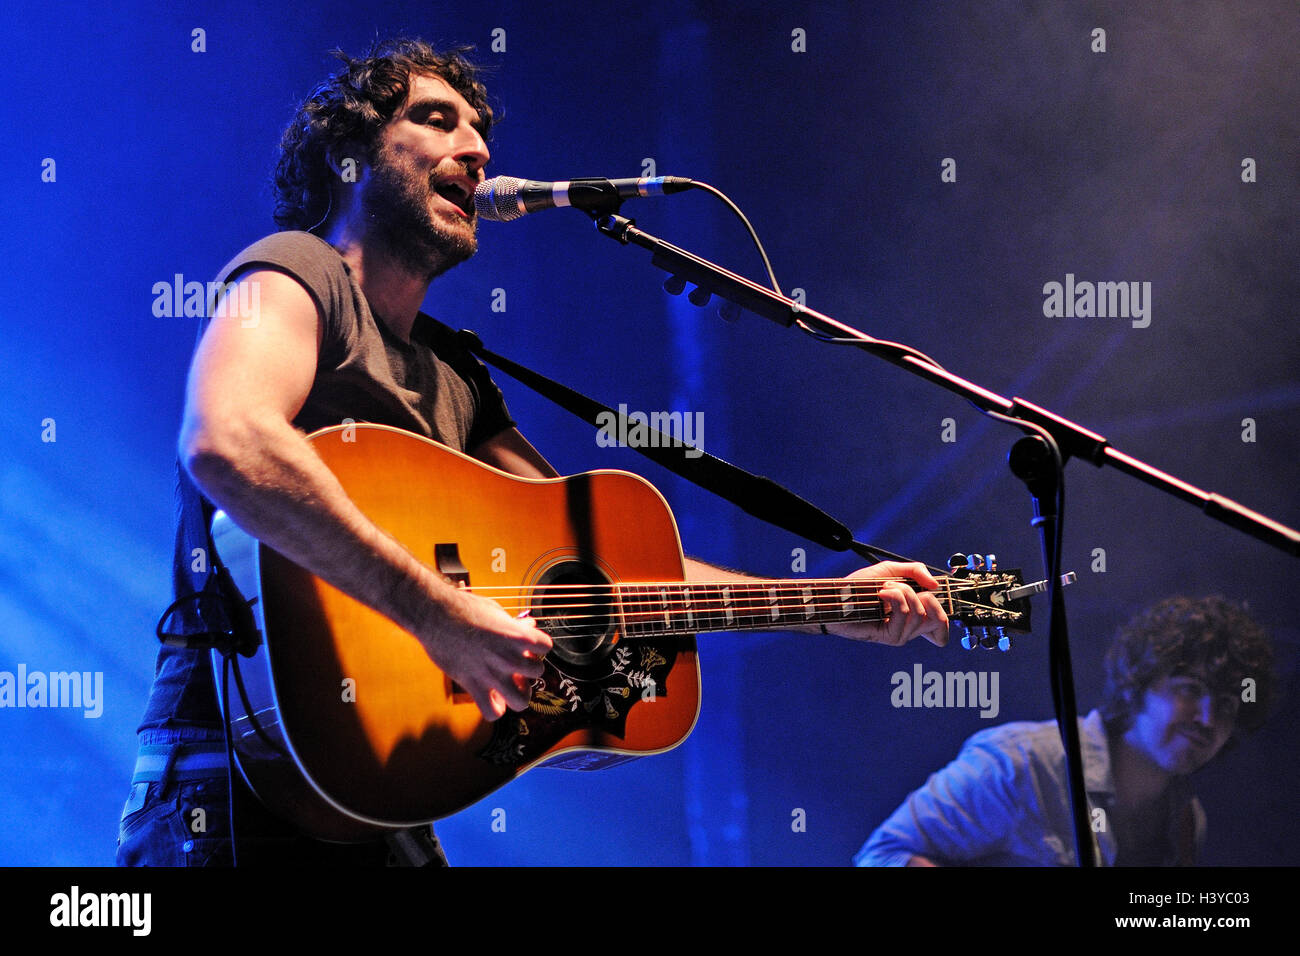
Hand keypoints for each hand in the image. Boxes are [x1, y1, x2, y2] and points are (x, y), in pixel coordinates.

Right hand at [414, 583, 552, 720]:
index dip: (537, 645)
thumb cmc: (464, 607)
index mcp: (518, 636)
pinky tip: (490, 697)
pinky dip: (494, 709)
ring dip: (518, 694)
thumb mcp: (495, 610)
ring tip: (508, 684)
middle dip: (527, 668)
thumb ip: (514, 624)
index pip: (546, 646)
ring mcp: (492, 674)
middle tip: (513, 663)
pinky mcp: (473, 686)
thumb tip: (529, 624)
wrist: (435, 614)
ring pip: (522, 701)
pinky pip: (493, 712)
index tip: (525, 644)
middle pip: (537, 672)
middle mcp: (509, 658)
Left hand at [827, 561, 949, 647]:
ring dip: (902, 591)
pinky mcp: (890, 636)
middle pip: (939, 618)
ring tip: (884, 588)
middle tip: (901, 587)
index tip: (930, 594)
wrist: (838, 595)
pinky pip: (905, 613)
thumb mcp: (890, 570)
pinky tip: (880, 594)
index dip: (945, 614)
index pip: (942, 628)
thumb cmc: (860, 586)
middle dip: (924, 595)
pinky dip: (894, 596)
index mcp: (913, 615)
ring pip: (920, 612)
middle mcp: (910, 628)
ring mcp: (901, 634)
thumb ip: (915, 571)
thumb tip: (935, 585)